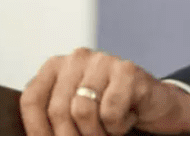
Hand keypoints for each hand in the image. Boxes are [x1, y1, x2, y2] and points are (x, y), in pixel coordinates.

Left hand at [19, 48, 189, 135]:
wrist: (157, 107)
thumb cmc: (112, 112)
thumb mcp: (76, 115)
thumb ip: (54, 121)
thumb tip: (34, 140)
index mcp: (57, 67)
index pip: (31, 99)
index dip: (36, 130)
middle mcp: (77, 58)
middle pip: (58, 110)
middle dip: (71, 137)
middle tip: (90, 140)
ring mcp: (104, 61)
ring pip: (82, 111)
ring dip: (96, 134)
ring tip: (108, 131)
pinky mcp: (128, 70)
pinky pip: (110, 111)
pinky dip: (118, 126)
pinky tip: (127, 116)